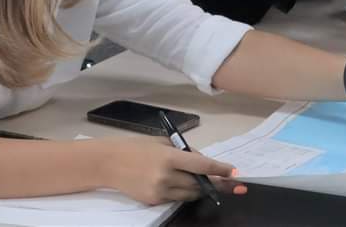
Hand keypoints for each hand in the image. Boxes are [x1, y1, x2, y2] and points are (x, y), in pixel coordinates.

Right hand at [100, 137, 244, 204]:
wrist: (110, 163)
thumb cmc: (138, 148)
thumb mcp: (163, 143)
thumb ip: (185, 153)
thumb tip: (205, 164)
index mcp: (169, 157)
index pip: (202, 166)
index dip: (220, 170)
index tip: (235, 173)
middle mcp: (166, 176)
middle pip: (199, 184)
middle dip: (218, 184)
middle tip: (234, 184)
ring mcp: (159, 191)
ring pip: (191, 194)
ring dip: (202, 189)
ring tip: (212, 183)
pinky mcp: (154, 201)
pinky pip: (177, 199)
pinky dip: (184, 192)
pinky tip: (185, 184)